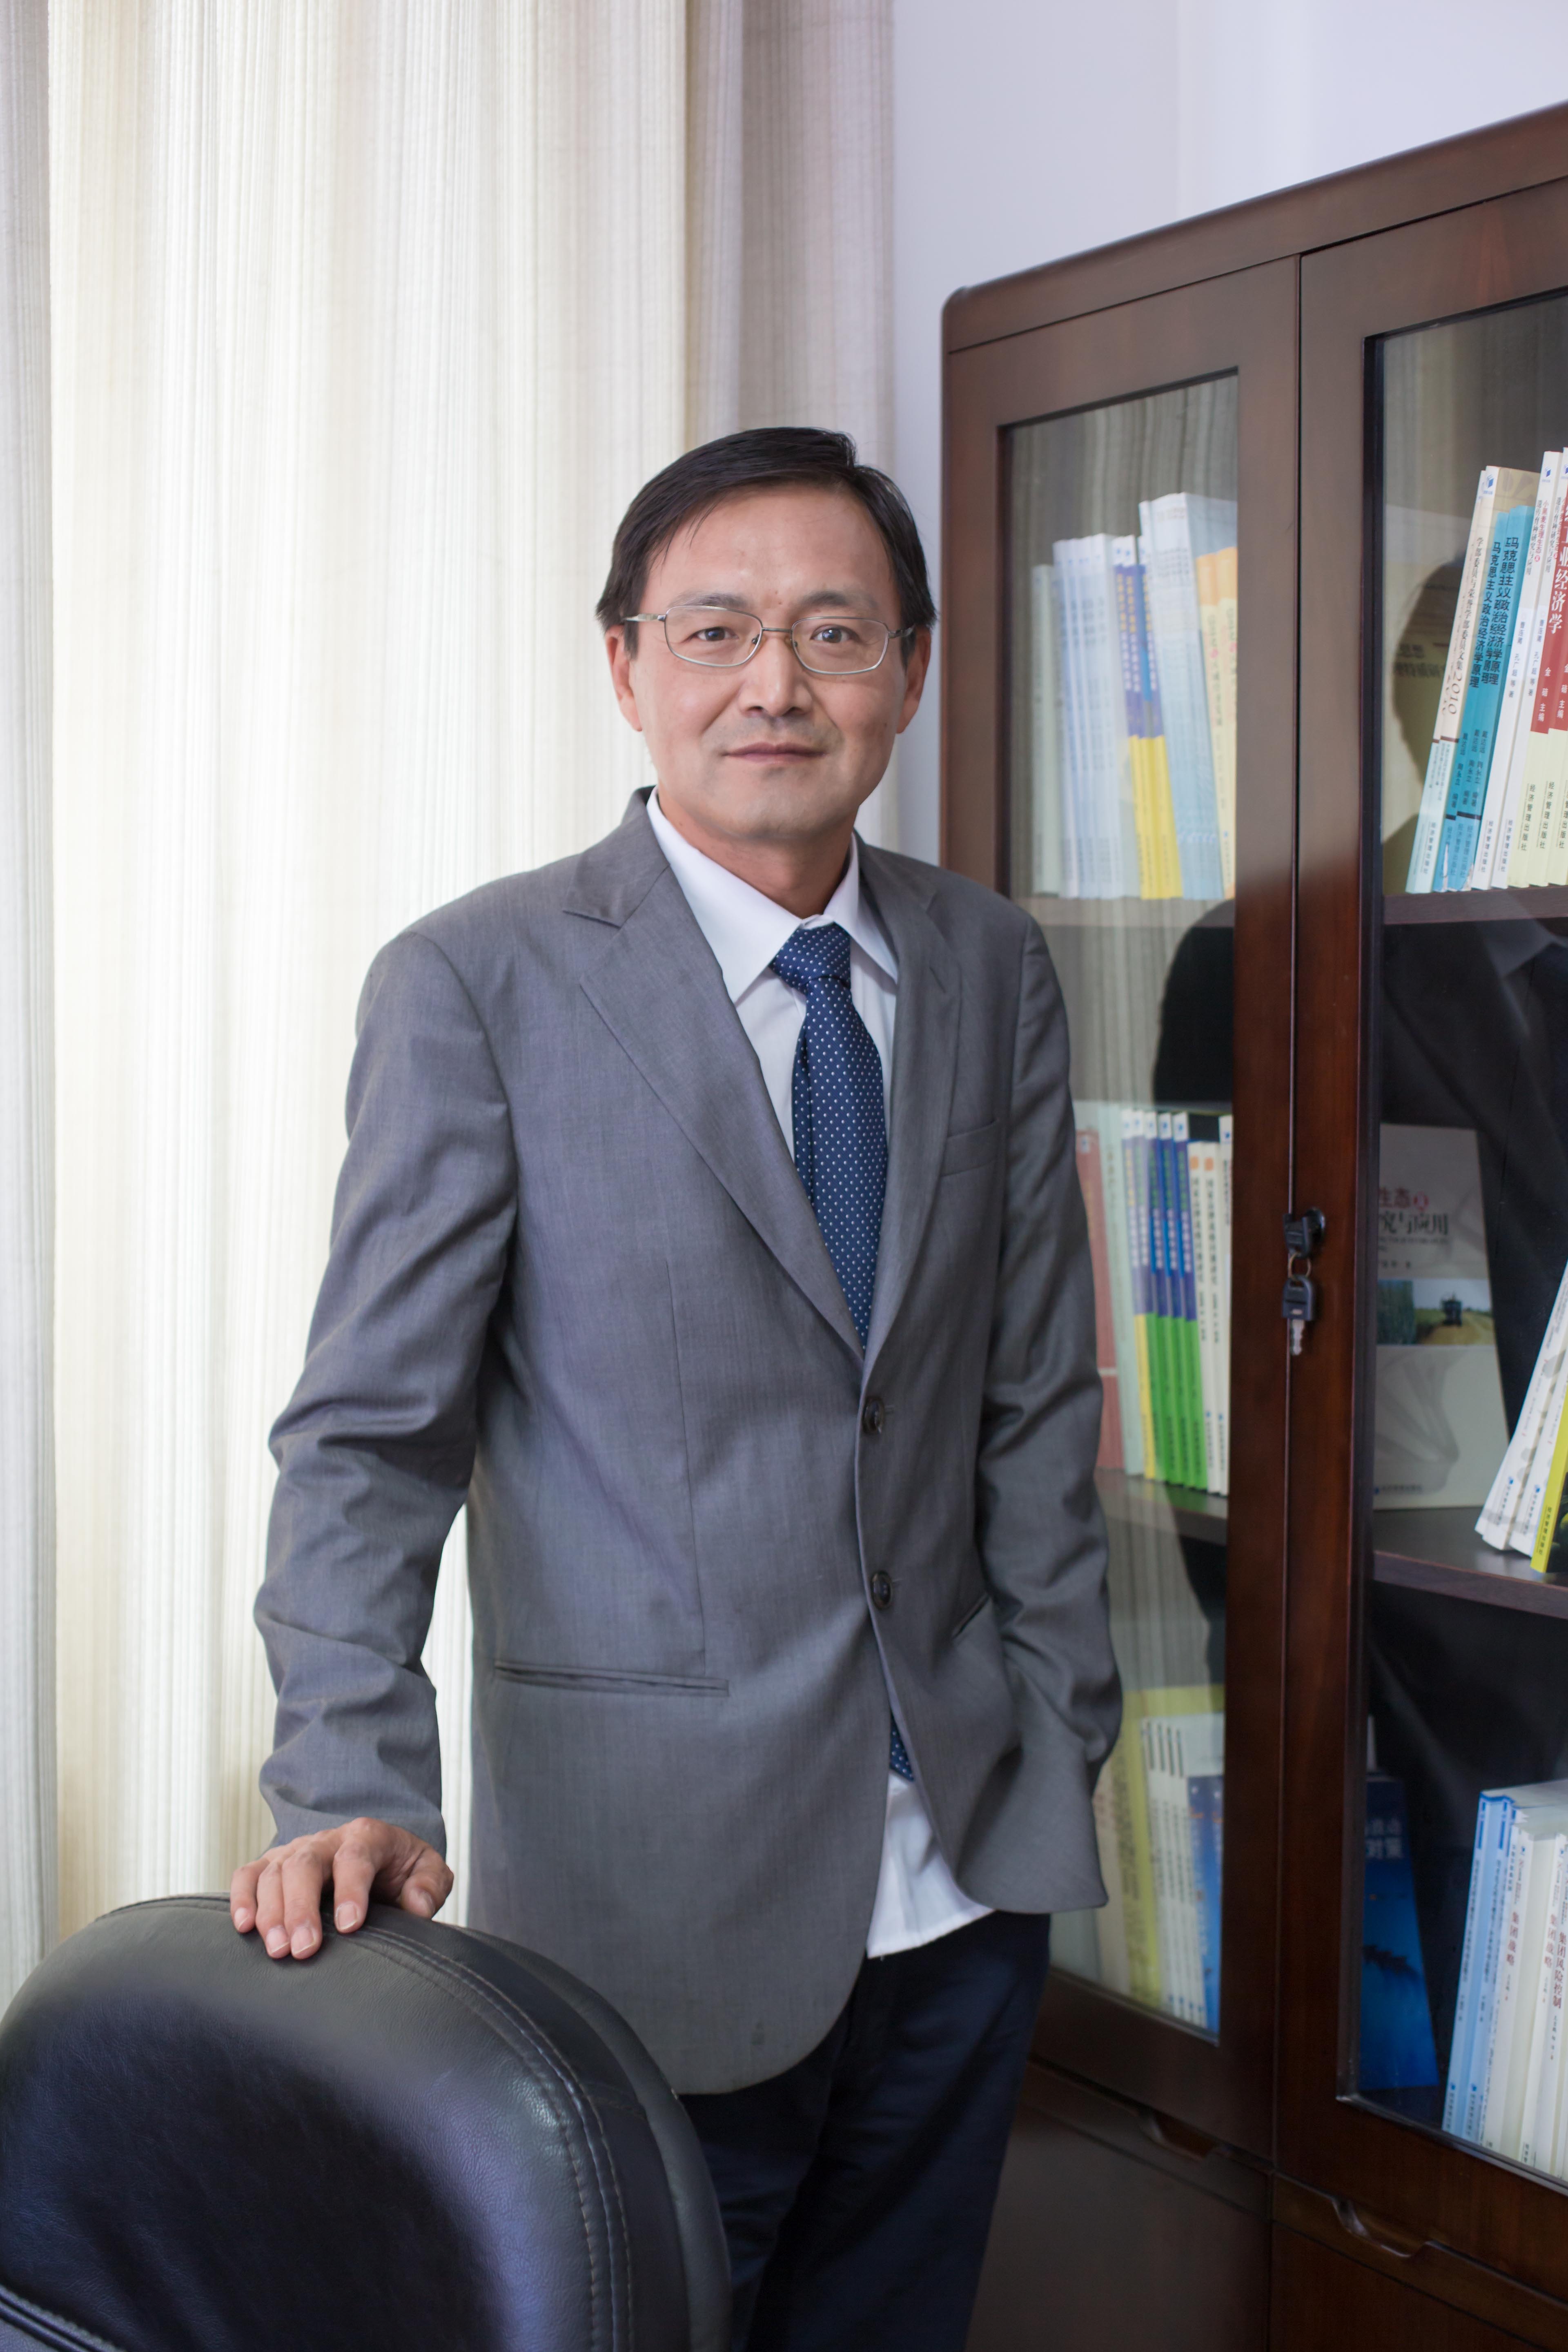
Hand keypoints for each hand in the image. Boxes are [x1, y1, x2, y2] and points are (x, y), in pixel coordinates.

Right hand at [229, 1817, 453, 1959]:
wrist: (378, 1858)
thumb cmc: (401, 1870)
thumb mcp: (427, 1871)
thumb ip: (430, 1884)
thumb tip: (416, 1904)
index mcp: (368, 1836)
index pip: (356, 1857)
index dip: (351, 1890)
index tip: (350, 1927)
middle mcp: (328, 1840)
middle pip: (306, 1863)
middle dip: (301, 1907)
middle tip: (303, 1950)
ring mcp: (296, 1851)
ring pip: (274, 1871)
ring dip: (271, 1911)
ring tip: (277, 1950)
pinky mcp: (273, 1865)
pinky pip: (249, 1874)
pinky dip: (241, 1897)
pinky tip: (243, 1927)